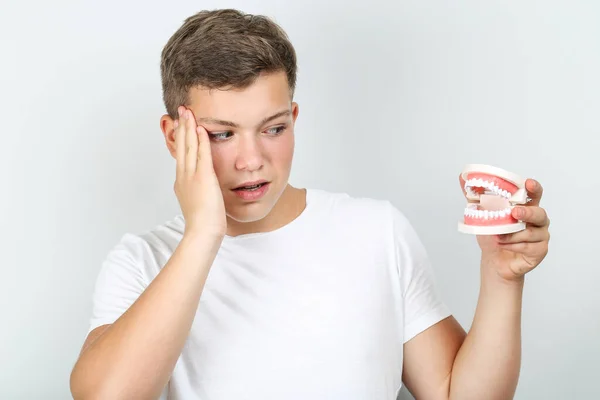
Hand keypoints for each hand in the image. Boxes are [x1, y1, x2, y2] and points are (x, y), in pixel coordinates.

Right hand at [173, 106, 226, 238]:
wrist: (202, 233)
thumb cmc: (203, 224)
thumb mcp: (199, 203)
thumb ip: (200, 192)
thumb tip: (203, 189)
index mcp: (182, 182)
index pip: (181, 155)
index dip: (180, 138)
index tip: (180, 125)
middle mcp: (183, 176)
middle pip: (181, 146)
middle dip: (181, 127)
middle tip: (181, 110)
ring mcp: (191, 176)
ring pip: (189, 146)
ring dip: (189, 127)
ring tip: (187, 112)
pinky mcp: (203, 178)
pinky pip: (201, 154)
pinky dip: (200, 140)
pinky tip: (201, 128)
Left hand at [459, 175, 549, 281]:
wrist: (494, 260)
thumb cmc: (492, 235)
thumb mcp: (480, 214)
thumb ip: (474, 195)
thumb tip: (461, 177)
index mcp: (526, 206)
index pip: (534, 193)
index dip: (534, 187)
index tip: (528, 183)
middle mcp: (537, 219)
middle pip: (539, 213)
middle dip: (527, 212)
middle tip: (514, 213)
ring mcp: (541, 235)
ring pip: (530, 232)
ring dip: (511, 235)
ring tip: (498, 237)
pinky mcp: (540, 250)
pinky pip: (528, 246)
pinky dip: (513, 246)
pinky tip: (505, 245)